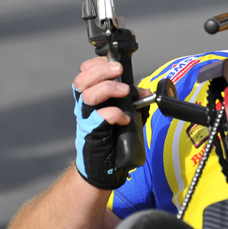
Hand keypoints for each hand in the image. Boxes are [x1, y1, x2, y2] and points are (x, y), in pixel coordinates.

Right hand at [72, 58, 149, 189]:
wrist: (104, 166)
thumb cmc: (113, 137)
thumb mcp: (127, 113)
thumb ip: (134, 100)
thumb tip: (145, 91)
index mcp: (91, 97)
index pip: (85, 73)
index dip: (96, 64)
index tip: (113, 63)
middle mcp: (85, 106)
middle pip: (82, 80)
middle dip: (101, 71)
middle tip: (119, 70)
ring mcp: (86, 119)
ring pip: (87, 96)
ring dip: (107, 88)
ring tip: (124, 91)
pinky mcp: (92, 133)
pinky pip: (98, 118)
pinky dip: (113, 114)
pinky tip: (124, 117)